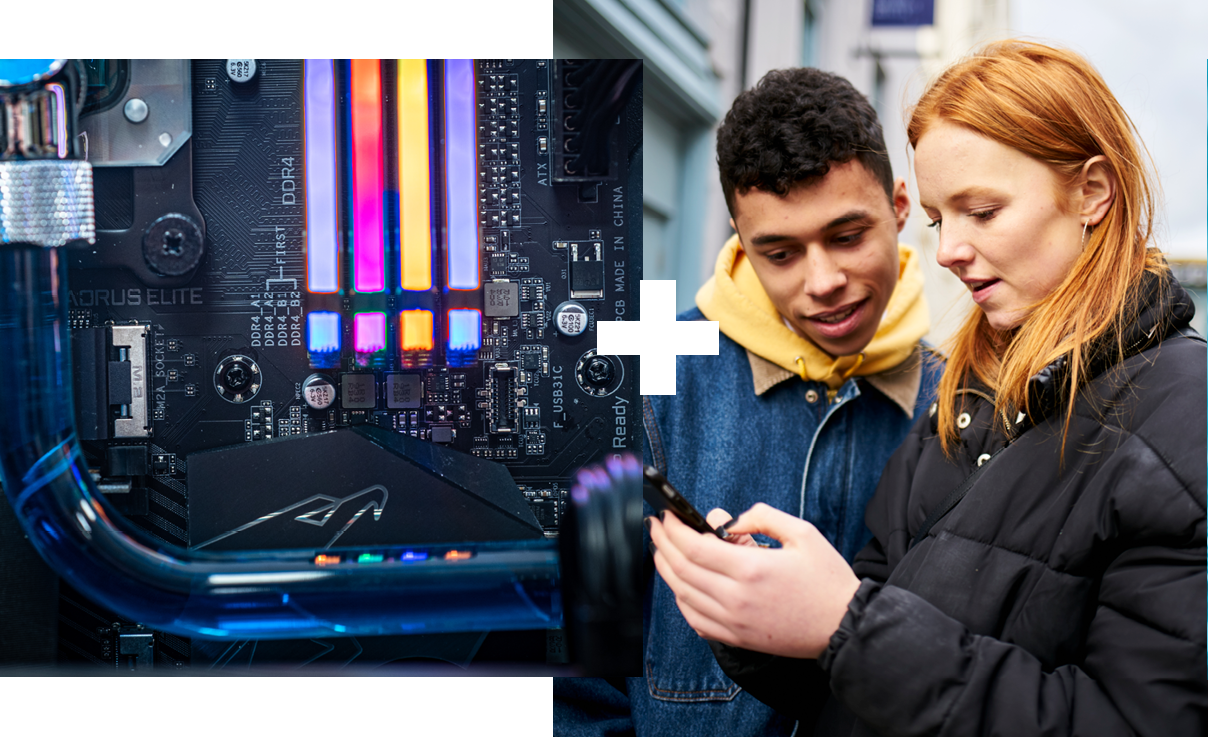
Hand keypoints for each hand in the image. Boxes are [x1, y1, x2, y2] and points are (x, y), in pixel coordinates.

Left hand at [649, 502, 860, 658]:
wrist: (845, 627)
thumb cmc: (827, 579)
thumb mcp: (802, 534)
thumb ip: (762, 517)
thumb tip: (727, 519)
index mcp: (752, 569)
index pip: (694, 546)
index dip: (673, 528)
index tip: (666, 514)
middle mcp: (737, 598)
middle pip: (681, 569)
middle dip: (662, 543)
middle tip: (655, 526)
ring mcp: (734, 622)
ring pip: (683, 595)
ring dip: (666, 570)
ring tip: (661, 550)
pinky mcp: (737, 638)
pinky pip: (695, 620)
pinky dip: (681, 600)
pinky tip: (680, 585)